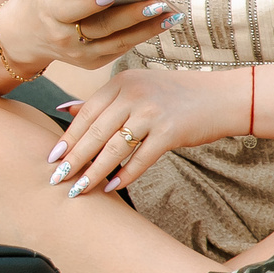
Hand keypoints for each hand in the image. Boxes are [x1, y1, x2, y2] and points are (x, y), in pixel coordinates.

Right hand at [0, 0, 171, 74]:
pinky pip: (121, 49)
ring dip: (146, 29)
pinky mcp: (91, 63)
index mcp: (48, 11)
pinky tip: (161, 23)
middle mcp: (63, 37)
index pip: (71, 9)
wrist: (28, 32)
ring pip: (117, 42)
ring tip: (169, 13)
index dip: (92, 2)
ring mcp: (78, 54)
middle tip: (156, 3)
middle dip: (131, 15)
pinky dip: (142, 36)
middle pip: (101, 27)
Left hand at [49, 65, 246, 197]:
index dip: (67, 138)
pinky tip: (111, 187)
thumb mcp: (136, 88)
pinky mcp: (170, 131)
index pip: (86, 114)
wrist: (223, 97)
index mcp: (120, 83)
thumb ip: (102, 102)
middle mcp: (133, 94)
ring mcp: (151, 112)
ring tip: (79, 189)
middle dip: (73, 158)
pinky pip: (140, 158)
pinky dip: (124, 175)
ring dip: (94, 171)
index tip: (51, 158)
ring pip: (114, 147)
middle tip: (56, 179)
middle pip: (95, 132)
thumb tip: (63, 108)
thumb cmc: (175, 96)